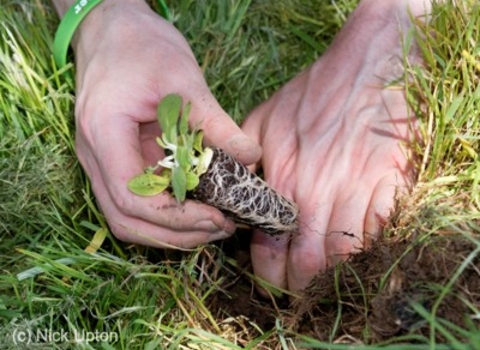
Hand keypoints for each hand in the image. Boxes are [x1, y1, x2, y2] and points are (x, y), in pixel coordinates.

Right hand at [71, 0, 260, 248]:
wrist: (113, 32)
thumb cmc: (143, 47)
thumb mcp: (184, 80)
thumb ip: (216, 123)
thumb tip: (252, 159)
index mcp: (104, 132)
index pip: (131, 196)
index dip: (175, 217)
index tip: (216, 216)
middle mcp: (94, 156)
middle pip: (126, 219)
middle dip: (176, 233)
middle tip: (220, 227)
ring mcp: (100, 162)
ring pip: (127, 218)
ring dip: (170, 231)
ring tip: (213, 223)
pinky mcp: (115, 162)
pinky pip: (135, 202)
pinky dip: (165, 215)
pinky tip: (197, 208)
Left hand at [242, 0, 423, 290]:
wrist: (366, 68)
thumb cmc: (311, 94)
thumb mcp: (263, 118)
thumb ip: (244, 158)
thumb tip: (230, 188)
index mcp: (283, 181)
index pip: (270, 248)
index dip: (268, 274)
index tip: (270, 280)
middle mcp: (317, 194)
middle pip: (307, 263)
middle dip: (299, 284)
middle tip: (296, 287)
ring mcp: (356, 192)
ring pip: (343, 257)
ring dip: (331, 275)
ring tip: (322, 278)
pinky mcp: (388, 186)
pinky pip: (376, 235)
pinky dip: (364, 252)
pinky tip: (354, 254)